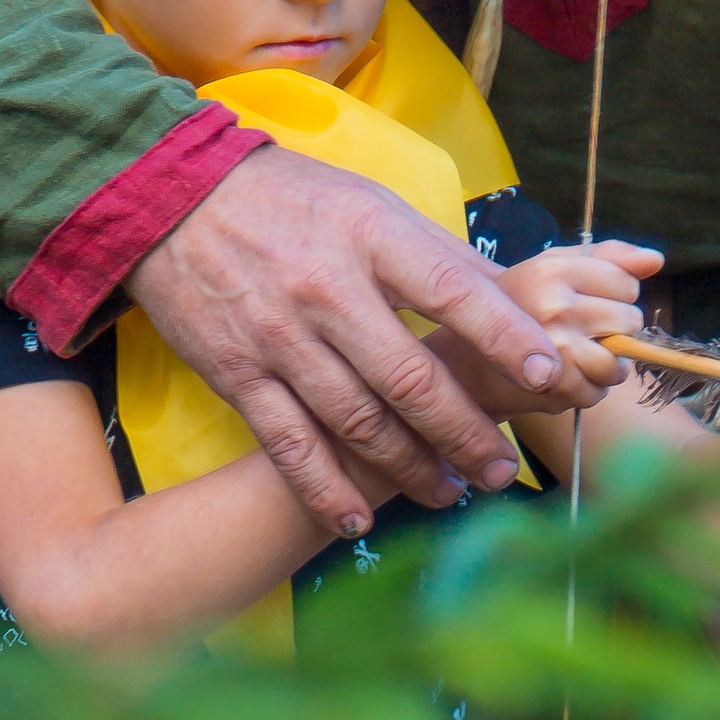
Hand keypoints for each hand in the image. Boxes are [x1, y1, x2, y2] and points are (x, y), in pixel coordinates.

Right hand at [128, 144, 564, 531]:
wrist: (171, 199)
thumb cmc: (292, 202)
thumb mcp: (372, 206)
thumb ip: (442, 258)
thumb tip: (519, 303)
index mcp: (372, 237)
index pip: (452, 292)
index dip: (505, 337)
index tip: (548, 376)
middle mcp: (328, 290)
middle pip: (411, 377)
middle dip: (465, 431)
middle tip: (502, 469)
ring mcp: (280, 338)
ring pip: (359, 422)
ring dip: (411, 468)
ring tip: (450, 492)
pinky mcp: (238, 375)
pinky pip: (290, 446)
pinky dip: (326, 490)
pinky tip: (359, 520)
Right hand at [486, 239, 663, 399]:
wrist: (467, 357)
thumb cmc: (518, 307)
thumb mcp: (554, 268)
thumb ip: (608, 258)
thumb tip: (655, 259)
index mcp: (552, 270)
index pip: (627, 283)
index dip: (616, 294)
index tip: (590, 301)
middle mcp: (553, 307)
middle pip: (629, 321)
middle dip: (615, 330)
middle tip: (584, 332)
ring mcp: (554, 350)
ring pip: (618, 363)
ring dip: (607, 367)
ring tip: (579, 358)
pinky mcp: (554, 389)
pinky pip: (598, 394)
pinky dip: (588, 392)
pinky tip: (566, 378)